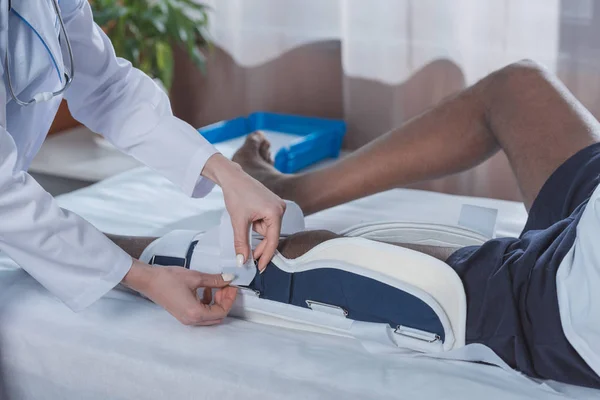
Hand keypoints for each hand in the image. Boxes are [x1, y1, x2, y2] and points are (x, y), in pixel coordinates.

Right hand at [123, 259, 236, 324]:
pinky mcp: (183, 314)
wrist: (148, 280)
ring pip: (210, 315)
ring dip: (217, 302)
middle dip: (224, 301)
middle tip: (227, 286)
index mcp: (195, 313)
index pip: (222, 311)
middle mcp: (191, 320)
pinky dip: (208, 303)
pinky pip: (201, 313)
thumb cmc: (167, 279)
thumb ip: (215, 280)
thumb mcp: (195, 277)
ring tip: (217, 286)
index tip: (233, 287)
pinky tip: (206, 290)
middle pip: (217, 316)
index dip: (229, 299)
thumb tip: (228, 279)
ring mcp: (186, 318)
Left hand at [202, 153, 285, 270]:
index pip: (273, 240)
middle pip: (271, 236)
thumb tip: (243, 261)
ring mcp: (277, 206)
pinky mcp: (272, 205)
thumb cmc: (236, 194)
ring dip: (255, 232)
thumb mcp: (238, 221)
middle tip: (249, 258)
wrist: (232, 177)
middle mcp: (280, 208)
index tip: (261, 267)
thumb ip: (241, 243)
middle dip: (259, 245)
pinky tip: (248, 219)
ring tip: (244, 222)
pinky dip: (256, 226)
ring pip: (267, 230)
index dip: (266, 255)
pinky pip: (266, 222)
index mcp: (275, 212)